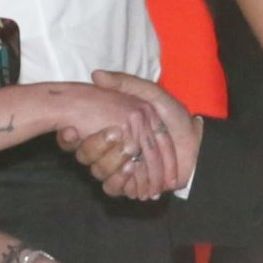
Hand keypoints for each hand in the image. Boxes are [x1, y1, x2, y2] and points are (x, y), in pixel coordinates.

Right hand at [60, 72, 199, 199]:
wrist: (195, 145)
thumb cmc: (173, 118)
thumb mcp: (151, 95)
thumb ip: (126, 84)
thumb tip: (96, 75)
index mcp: (107, 129)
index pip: (76, 136)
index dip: (67, 137)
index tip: (71, 129)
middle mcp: (108, 150)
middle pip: (84, 156)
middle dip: (95, 148)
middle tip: (115, 135)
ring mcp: (116, 169)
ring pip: (96, 172)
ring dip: (111, 163)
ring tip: (129, 154)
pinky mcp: (127, 185)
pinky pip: (112, 188)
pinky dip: (121, 179)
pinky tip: (132, 168)